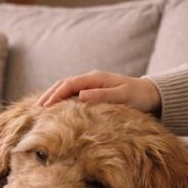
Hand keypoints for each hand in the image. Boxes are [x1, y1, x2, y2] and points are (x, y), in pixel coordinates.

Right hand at [37, 70, 161, 112]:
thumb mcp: (122, 96)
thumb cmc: (138, 96)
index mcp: (95, 78)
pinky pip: (72, 93)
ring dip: (53, 96)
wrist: (150, 94)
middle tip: (37, 108)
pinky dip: (61, 99)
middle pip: (63, 84)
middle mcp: (91, 79)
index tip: (45, 106)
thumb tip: (80, 96)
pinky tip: (56, 108)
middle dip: (49, 95)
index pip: (69, 84)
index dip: (55, 94)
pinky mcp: (92, 91)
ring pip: (66, 88)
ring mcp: (91, 84)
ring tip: (41, 108)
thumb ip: (101, 95)